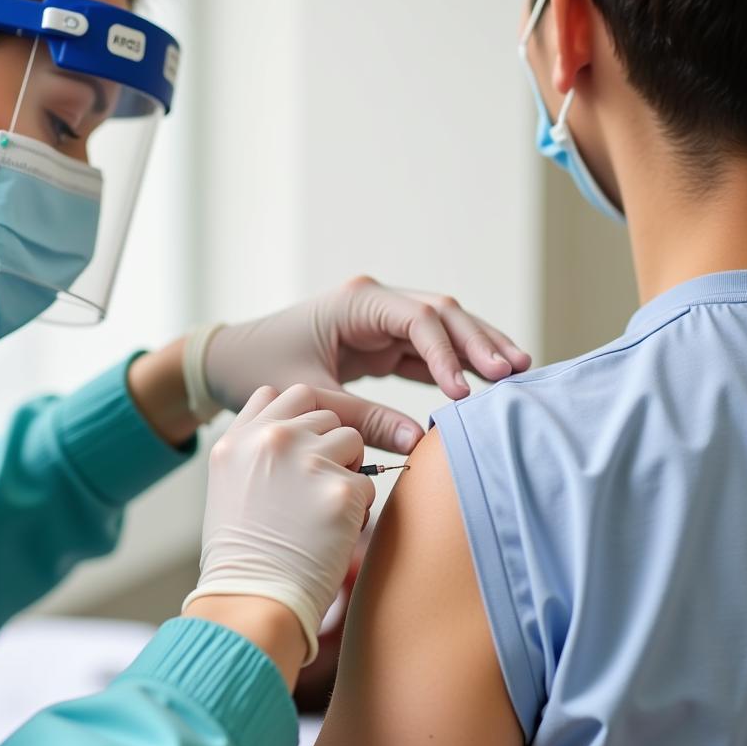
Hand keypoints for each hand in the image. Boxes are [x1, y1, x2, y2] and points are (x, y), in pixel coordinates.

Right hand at [183, 384, 375, 664]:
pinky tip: (333, 533)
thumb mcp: (229, 486)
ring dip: (347, 471)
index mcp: (238, 438)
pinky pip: (368, 484)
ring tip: (323, 511)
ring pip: (351, 439)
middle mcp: (271, 439)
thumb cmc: (243, 554)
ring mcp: (306, 460)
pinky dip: (358, 509)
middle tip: (315, 489)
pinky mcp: (340, 488)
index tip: (304, 450)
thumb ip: (255, 448)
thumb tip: (293, 425)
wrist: (253, 599)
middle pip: (323, 412)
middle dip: (328, 444)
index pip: (283, 395)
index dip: (302, 420)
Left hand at [197, 276, 531, 452]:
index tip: (464, 390)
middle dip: (478, 342)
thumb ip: (363, 418)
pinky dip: (452, 367)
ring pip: (441, 331)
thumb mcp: (311, 394)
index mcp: (354, 303)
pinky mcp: (380, 345)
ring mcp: (379, 323)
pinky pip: (425, 352)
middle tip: (515, 371)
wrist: (230, 361)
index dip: (446, 353)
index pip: (417, 320)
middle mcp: (373, 305)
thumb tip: (420, 443)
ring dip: (475, 350)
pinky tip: (481, 384)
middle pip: (441, 315)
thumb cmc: (260, 367)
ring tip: (517, 371)